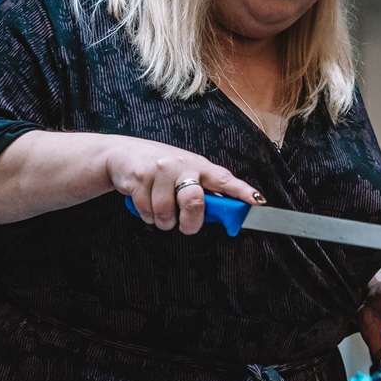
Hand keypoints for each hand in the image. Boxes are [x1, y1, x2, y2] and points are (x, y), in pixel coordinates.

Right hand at [103, 137, 261, 234]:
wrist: (122, 154)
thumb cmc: (159, 167)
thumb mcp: (184, 173)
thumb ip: (203, 191)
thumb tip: (225, 216)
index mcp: (199, 165)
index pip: (225, 179)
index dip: (242, 191)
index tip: (258, 201)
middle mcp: (181, 165)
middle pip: (194, 202)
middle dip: (190, 223)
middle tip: (185, 225)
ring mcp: (159, 171)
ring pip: (166, 214)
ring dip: (162, 221)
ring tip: (159, 208)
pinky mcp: (139, 178)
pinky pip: (147, 213)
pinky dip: (147, 216)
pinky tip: (145, 203)